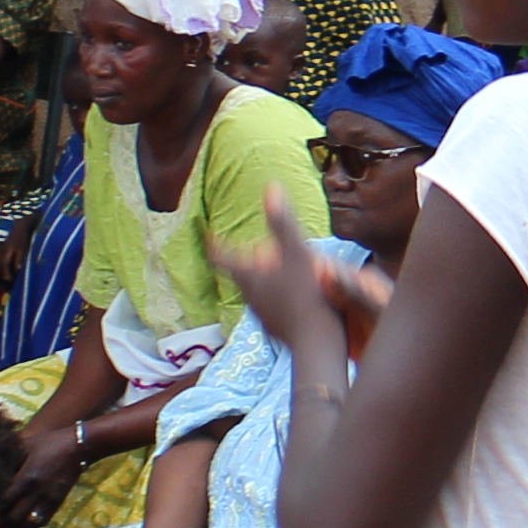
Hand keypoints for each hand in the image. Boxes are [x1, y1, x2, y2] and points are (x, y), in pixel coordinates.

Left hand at [1, 418, 83, 522]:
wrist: (78, 446)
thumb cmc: (47, 442)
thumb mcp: (24, 445)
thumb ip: (7, 457)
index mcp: (27, 477)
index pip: (4, 500)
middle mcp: (38, 492)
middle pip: (13, 517)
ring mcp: (48, 500)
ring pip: (26, 523)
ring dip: (11, 526)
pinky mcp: (56, 503)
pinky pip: (39, 522)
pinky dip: (26, 525)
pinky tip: (16, 523)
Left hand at [218, 207, 388, 364]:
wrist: (318, 341)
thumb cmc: (307, 293)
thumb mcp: (296, 250)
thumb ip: (282, 221)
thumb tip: (272, 186)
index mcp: (248, 275)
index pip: (222, 255)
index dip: (214, 243)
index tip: (209, 235)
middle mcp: (249, 297)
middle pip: (240, 274)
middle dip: (245, 260)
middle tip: (251, 250)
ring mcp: (262, 316)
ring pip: (256, 292)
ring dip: (262, 280)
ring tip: (274, 272)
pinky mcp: (275, 330)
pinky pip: (271, 308)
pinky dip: (277, 298)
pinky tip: (291, 298)